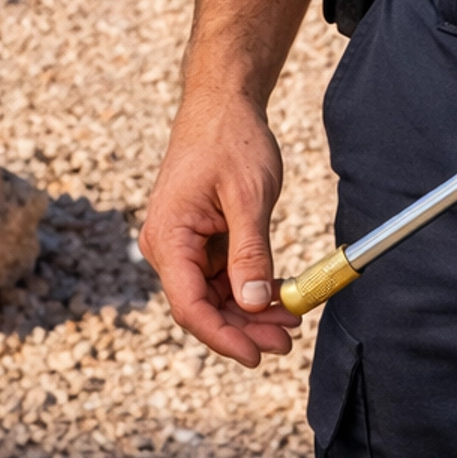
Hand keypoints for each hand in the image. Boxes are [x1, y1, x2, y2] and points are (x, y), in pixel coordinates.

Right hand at [139, 94, 300, 365]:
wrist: (222, 102)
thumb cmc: (231, 140)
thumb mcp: (247, 196)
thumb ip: (249, 252)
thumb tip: (253, 304)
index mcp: (168, 238)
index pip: (190, 306)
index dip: (223, 337)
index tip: (257, 355)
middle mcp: (166, 247)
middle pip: (203, 306)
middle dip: (244, 329)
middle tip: (287, 343)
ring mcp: (182, 244)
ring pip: (214, 295)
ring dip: (250, 312)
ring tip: (290, 324)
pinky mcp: (198, 238)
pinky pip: (221, 275)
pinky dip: (249, 288)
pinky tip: (278, 298)